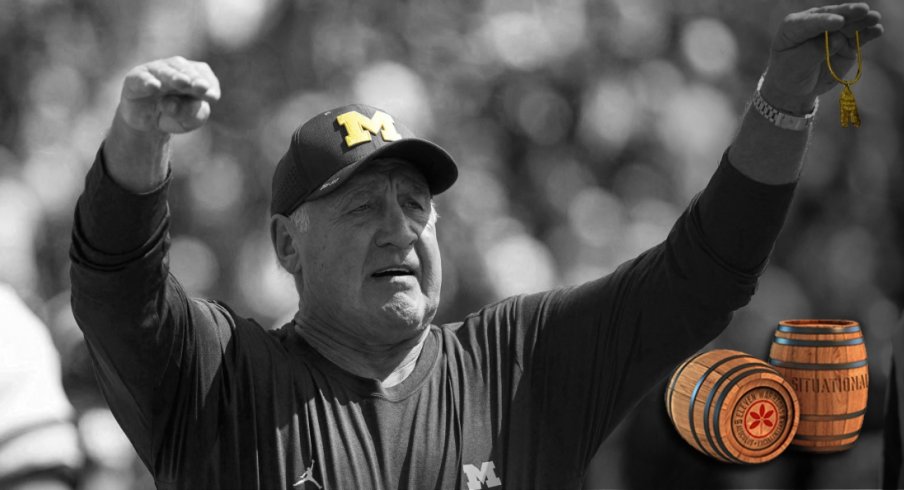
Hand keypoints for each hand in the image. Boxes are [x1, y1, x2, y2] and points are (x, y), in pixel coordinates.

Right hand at [118, 56, 220, 133]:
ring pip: (165, 72)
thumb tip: (174, 105)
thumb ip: (190, 114)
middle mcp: (175, 69)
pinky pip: (141, 78)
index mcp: (193, 76)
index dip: (209, 85)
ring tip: (183, 83)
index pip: (204, 75)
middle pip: (186, 70)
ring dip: (174, 77)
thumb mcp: (188, 121)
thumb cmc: (175, 116)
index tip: (213, 97)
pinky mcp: (135, 79)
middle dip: (194, 79)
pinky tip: (154, 86)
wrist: (148, 123)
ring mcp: (154, 72)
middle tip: (202, 87)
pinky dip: (147, 81)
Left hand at [761, 3, 882, 113]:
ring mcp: (833, 32)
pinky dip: (868, 33)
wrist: (795, 87)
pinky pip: (858, 36)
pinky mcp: (846, 43)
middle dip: (848, 13)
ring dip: (863, 20)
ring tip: (874, 18)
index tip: (838, 22)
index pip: (809, 22)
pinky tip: (877, 30)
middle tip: (862, 10)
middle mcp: (815, 24)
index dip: (824, 21)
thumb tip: (838, 40)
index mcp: (793, 26)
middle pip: (833, 16)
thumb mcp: (796, 65)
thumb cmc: (789, 73)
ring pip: (849, 24)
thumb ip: (815, 50)